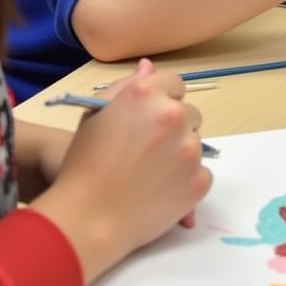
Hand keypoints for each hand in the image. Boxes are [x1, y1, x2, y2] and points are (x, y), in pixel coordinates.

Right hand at [29, 58, 212, 283]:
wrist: (87, 218)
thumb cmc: (83, 163)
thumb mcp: (95, 114)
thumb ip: (126, 86)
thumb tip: (149, 67)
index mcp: (146, 94)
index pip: (175, 83)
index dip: (162, 99)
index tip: (149, 118)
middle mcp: (173, 115)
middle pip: (190, 113)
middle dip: (174, 127)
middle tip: (148, 150)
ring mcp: (190, 148)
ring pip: (197, 142)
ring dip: (181, 152)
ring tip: (152, 173)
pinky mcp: (199, 180)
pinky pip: (202, 172)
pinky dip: (187, 180)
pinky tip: (161, 190)